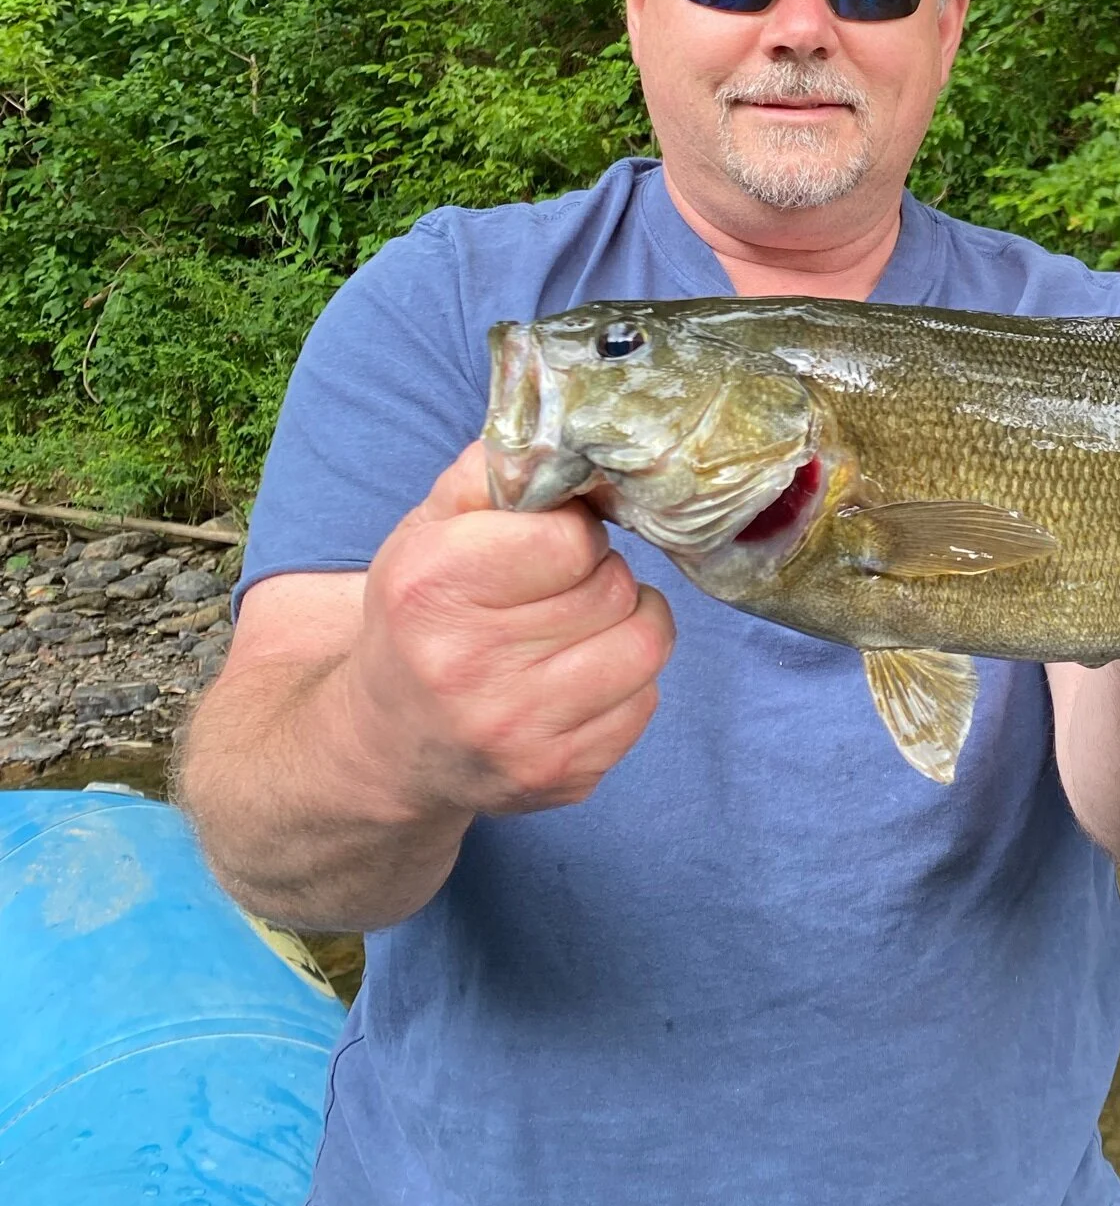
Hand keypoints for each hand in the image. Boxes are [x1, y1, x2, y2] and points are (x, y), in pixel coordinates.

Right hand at [345, 443, 674, 819]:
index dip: (571, 533)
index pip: (572, 538)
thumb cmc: (419, 618)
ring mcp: (520, 731)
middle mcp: (470, 666)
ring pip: (647, 643)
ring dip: (626, 624)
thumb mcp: (428, 529)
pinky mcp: (563, 776)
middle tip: (561, 590)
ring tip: (581, 626)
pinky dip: (625, 681)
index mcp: (432, 587)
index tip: (547, 545)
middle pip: (613, 589)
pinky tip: (577, 679)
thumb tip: (576, 429)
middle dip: (599, 577)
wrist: (388, 746)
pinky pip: (646, 701)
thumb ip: (495, 470)